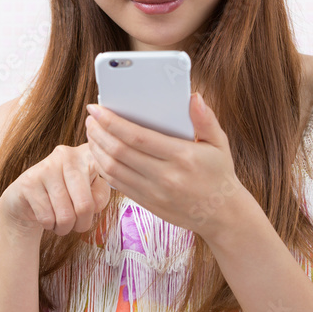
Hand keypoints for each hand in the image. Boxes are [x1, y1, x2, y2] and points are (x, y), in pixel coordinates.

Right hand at [0, 142, 112, 236]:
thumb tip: (94, 204)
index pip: (107, 170)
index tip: (108, 195)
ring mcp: (46, 167)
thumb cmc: (66, 196)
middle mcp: (67, 155)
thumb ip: (100, 196)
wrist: (26, 199)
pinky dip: (49, 225)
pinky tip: (47, 217)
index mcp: (86, 154)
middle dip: (82, 224)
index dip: (112, 186)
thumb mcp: (90, 193)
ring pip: (65, 215)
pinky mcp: (29, 182)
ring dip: (64, 228)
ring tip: (60, 221)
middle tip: (77, 225)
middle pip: (85, 205)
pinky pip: (47, 218)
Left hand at [84, 92, 249, 238]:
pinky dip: (104, 167)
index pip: (137, 137)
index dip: (112, 121)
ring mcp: (154, 193)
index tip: (96, 108)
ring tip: (92, 133)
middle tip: (90, 118)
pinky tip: (100, 154)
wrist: (222, 215)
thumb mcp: (219, 143)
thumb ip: (206, 119)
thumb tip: (193, 97)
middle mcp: (165, 176)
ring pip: (113, 169)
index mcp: (182, 156)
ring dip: (96, 149)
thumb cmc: (219, 173)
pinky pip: (117, 184)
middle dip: (99, 132)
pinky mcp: (148, 204)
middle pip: (119, 152)